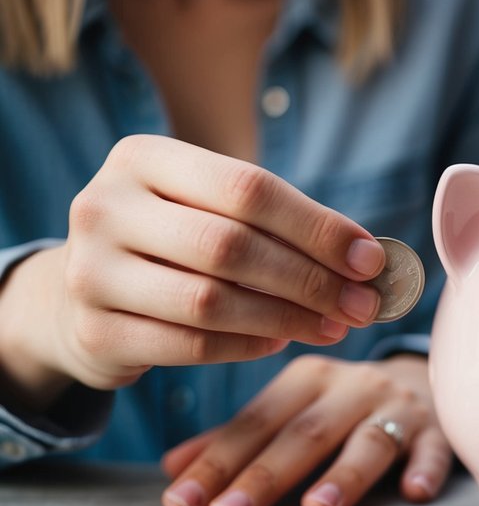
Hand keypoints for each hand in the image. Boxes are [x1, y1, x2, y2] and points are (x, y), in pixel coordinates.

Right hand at [0, 135, 385, 407]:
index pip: (248, 188)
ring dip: (287, 318)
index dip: (318, 227)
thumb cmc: (174, 243)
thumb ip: (281, 224)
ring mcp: (90, 271)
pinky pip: (189, 345)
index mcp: (142, 158)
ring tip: (333, 326)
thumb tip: (370, 259)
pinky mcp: (94, 332)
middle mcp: (104, 206)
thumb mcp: (211, 210)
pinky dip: (246, 347)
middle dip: (311, 279)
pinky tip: (281, 342)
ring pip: (210, 301)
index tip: (371, 260)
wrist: (80, 293)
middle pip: (231, 246)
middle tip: (363, 305)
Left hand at [159, 354, 451, 505]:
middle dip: (266, 475)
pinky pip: (434, 447)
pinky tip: (414, 492)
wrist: (425, 380)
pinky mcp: (438, 429)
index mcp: (308, 378)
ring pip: (370, 440)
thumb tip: (172, 470)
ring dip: (344, 475)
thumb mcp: (294, 408)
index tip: (182, 501)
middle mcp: (352, 386)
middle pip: (306, 433)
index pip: (256, 421)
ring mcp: (399, 407)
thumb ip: (239, 438)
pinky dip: (425, 467)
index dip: (218, 460)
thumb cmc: (344, 405)